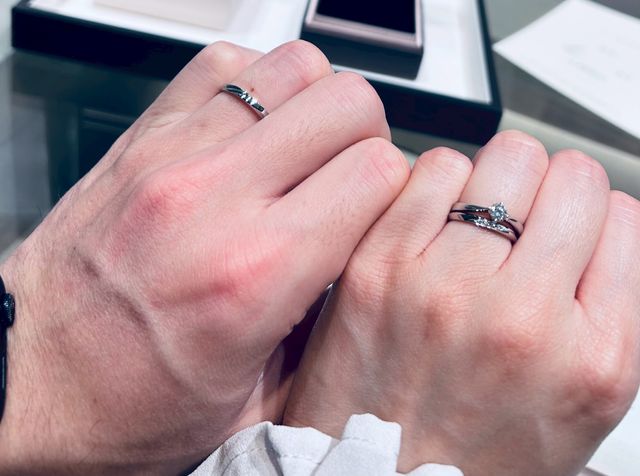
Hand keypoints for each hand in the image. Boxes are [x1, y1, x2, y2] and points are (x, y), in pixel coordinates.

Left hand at [0, 40, 409, 474]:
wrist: (31, 384)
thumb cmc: (129, 403)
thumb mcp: (255, 404)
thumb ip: (329, 330)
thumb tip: (369, 263)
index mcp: (256, 276)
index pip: (378, 171)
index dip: (394, 188)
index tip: (379, 210)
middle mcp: (214, 201)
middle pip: (347, 102)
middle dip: (368, 136)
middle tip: (350, 176)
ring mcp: (172, 157)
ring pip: (293, 67)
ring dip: (316, 105)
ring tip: (304, 150)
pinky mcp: (140, 139)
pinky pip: (224, 65)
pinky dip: (255, 85)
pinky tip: (253, 132)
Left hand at [284, 131, 639, 474]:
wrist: (377, 474)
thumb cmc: (476, 446)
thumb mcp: (582, 399)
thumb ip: (610, 304)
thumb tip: (606, 220)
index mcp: (591, 356)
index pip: (623, 215)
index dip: (596, 218)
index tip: (572, 232)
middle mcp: (519, 316)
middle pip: (568, 174)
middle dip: (552, 190)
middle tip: (525, 224)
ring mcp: (443, 286)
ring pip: (504, 158)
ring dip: (497, 184)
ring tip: (477, 227)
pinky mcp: (377, 266)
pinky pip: (434, 168)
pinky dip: (441, 182)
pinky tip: (435, 222)